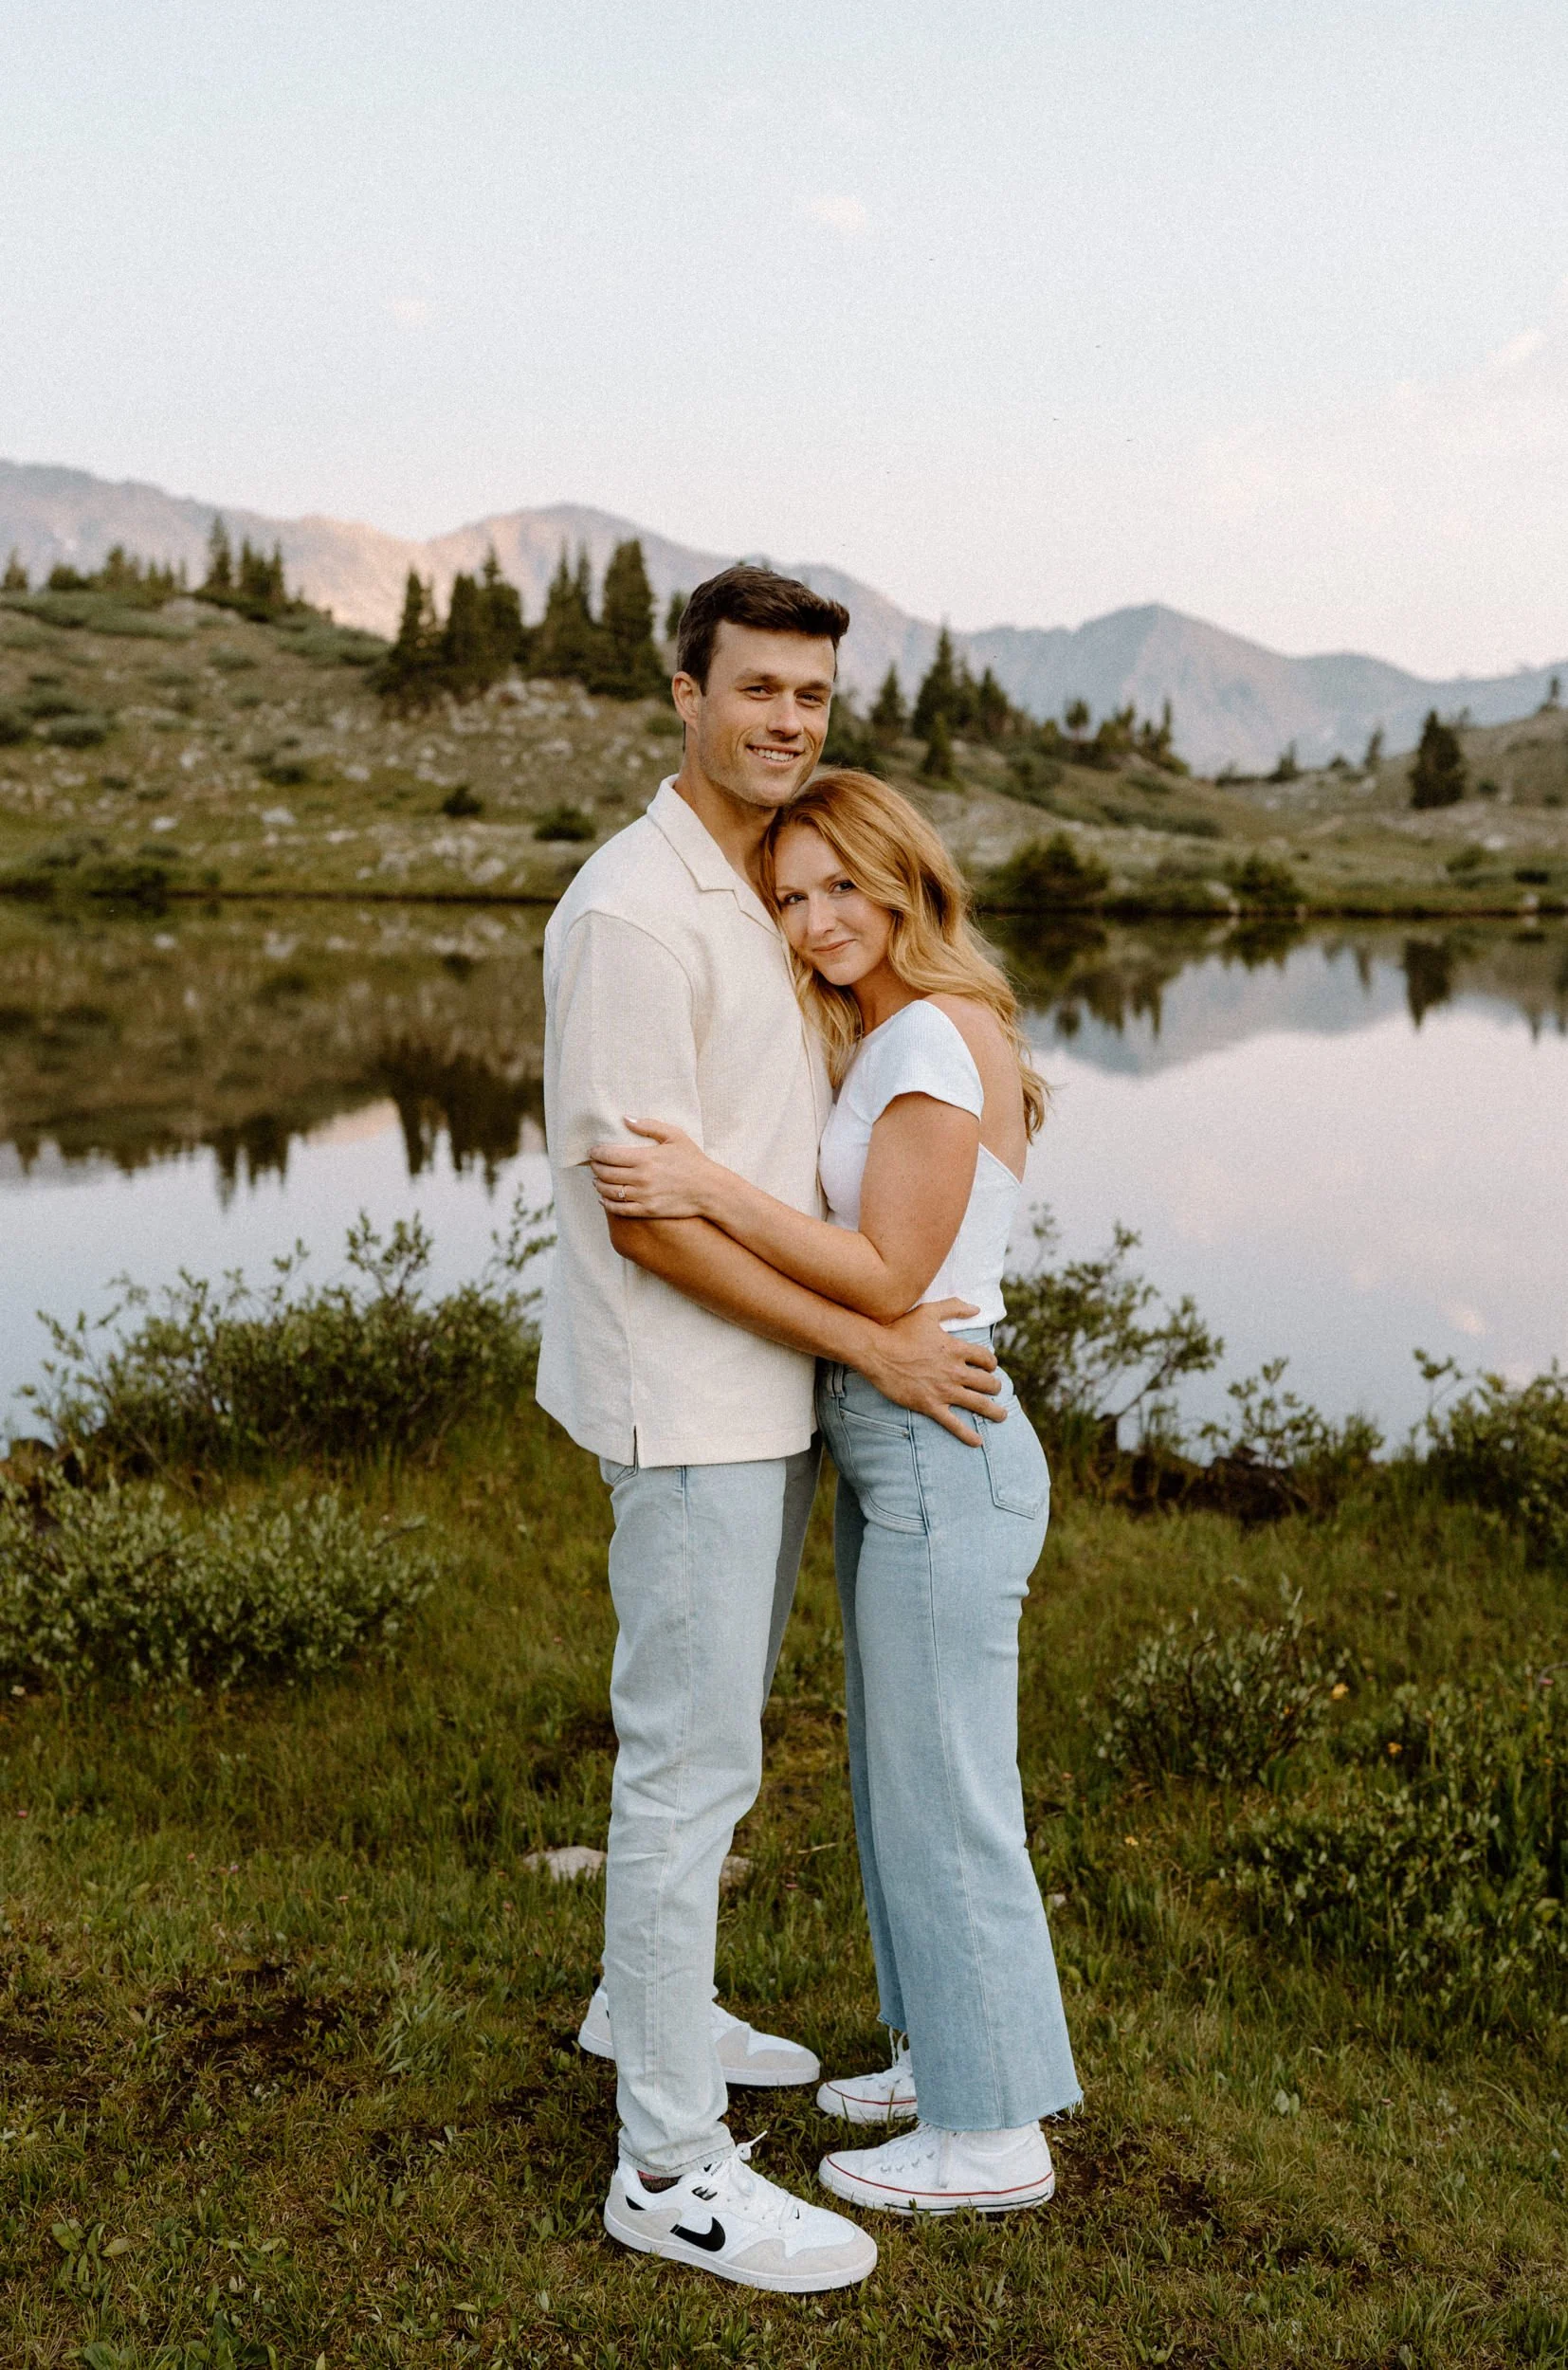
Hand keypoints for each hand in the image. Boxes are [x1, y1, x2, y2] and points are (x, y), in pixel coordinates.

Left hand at [589, 1118, 716, 1219]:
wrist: (709, 1189)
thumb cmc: (693, 1160)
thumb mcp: (675, 1136)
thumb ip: (649, 1126)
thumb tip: (625, 1119)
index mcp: (645, 1158)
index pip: (609, 1155)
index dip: (596, 1153)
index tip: (592, 1151)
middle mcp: (641, 1178)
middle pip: (605, 1173)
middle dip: (595, 1167)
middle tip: (593, 1164)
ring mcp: (643, 1196)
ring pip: (609, 1192)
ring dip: (598, 1185)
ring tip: (596, 1180)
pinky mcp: (647, 1210)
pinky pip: (620, 1209)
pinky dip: (607, 1204)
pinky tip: (603, 1199)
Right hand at [859, 1300, 1003, 1446]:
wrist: (876, 1351)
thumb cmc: (900, 1329)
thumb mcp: (929, 1312)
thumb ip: (954, 1307)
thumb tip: (976, 1308)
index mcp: (956, 1349)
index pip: (986, 1359)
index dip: (991, 1363)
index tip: (988, 1367)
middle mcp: (955, 1371)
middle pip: (987, 1382)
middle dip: (995, 1387)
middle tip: (995, 1390)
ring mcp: (944, 1390)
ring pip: (978, 1404)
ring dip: (994, 1411)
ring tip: (1002, 1416)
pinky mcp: (930, 1405)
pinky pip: (954, 1424)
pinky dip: (967, 1435)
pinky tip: (978, 1442)